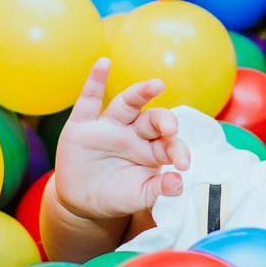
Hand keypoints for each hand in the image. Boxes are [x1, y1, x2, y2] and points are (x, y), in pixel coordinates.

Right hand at [54, 57, 191, 220]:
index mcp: (151, 150)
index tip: (183, 165)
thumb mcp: (140, 196)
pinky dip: (95, 80)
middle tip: (171, 128)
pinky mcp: (83, 125)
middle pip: (152, 119)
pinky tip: (103, 64)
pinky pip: (89, 99)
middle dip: (164, 121)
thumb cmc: (116, 195)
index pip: (169, 144)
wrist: (82, 202)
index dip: (178, 151)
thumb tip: (178, 183)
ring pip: (127, 104)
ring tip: (155, 85)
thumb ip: (159, 190)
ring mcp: (109, 126)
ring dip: (140, 93)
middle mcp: (134, 133)